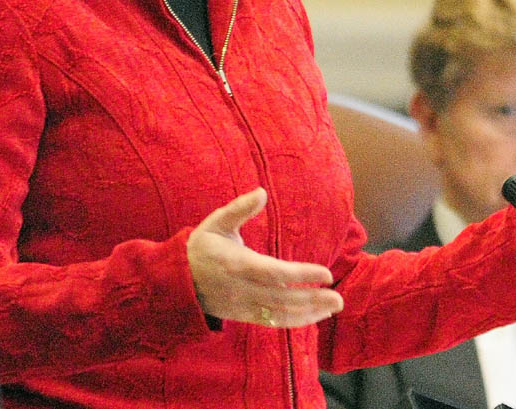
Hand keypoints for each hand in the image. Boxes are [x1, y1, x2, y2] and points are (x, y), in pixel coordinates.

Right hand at [186, 188, 343, 327]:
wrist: (177, 281)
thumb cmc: (201, 247)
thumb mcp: (217, 222)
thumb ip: (239, 208)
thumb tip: (261, 192)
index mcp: (238, 264)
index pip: (275, 272)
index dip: (302, 274)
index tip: (325, 273)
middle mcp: (243, 289)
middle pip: (283, 298)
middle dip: (313, 299)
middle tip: (339, 297)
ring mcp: (244, 306)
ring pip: (280, 314)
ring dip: (309, 313)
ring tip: (333, 306)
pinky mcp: (244, 316)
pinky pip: (273, 322)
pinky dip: (295, 321)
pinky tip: (313, 316)